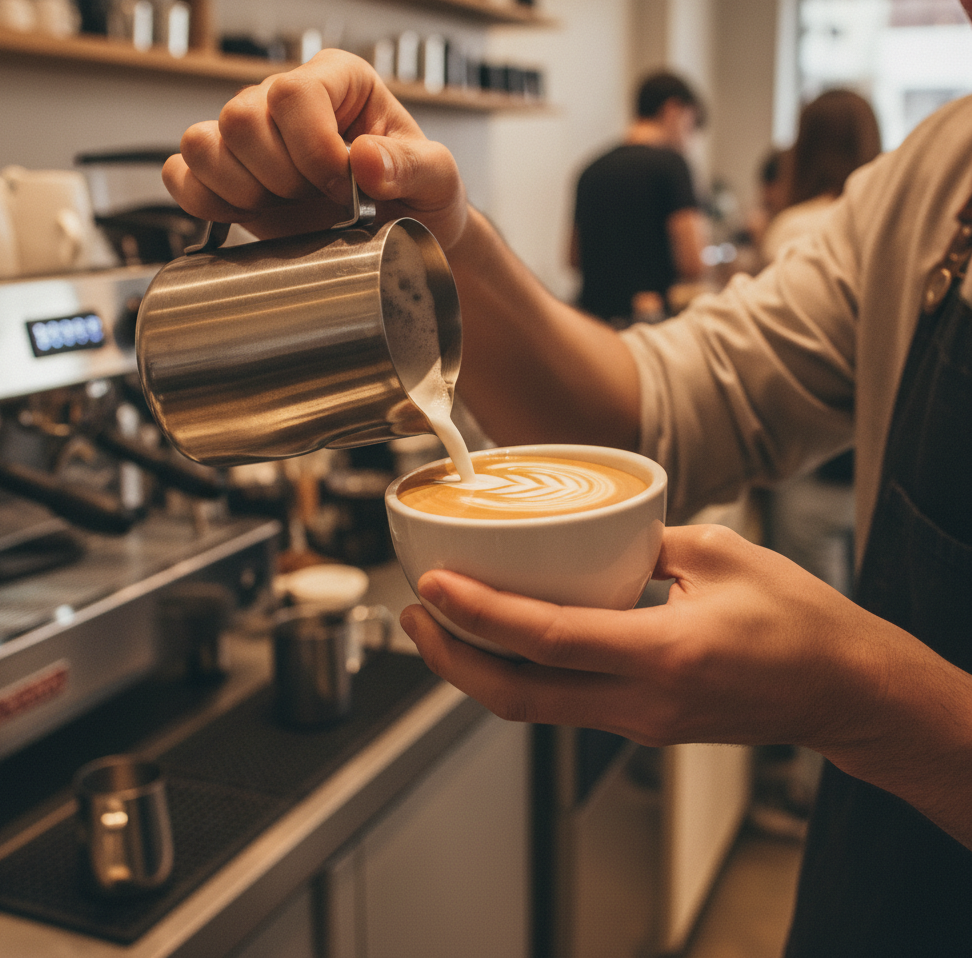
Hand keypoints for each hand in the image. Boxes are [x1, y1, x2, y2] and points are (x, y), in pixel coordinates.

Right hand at [162, 49, 468, 247]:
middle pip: (241, 117)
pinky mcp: (228, 176)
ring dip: (243, 190)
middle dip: (281, 177)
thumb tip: (364, 157)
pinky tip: (249, 215)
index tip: (343, 188)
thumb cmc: (422, 200)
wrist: (402, 240)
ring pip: (204, 144)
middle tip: (317, 201)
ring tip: (287, 208)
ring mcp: (253, 138)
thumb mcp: (439, 181)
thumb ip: (413, 166)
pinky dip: (205, 201)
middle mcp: (287, 101)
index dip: (313, 150)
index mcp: (339, 81)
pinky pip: (182, 175)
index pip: (295, 93)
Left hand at [400, 523, 911, 757]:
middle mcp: (644, 701)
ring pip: (534, 709)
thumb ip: (648, 542)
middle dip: (452, 661)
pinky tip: (502, 643)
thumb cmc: (799, 623)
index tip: (434, 587)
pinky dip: (519, 677)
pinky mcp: (642, 724)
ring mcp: (640, 722)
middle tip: (416, 616)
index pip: (547, 641)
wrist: (844, 691)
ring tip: (442, 625)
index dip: (479, 614)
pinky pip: (563, 706)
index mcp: (666, 653)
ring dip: (478, 673)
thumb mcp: (722, 554)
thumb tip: (594, 534)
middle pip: (518, 697)